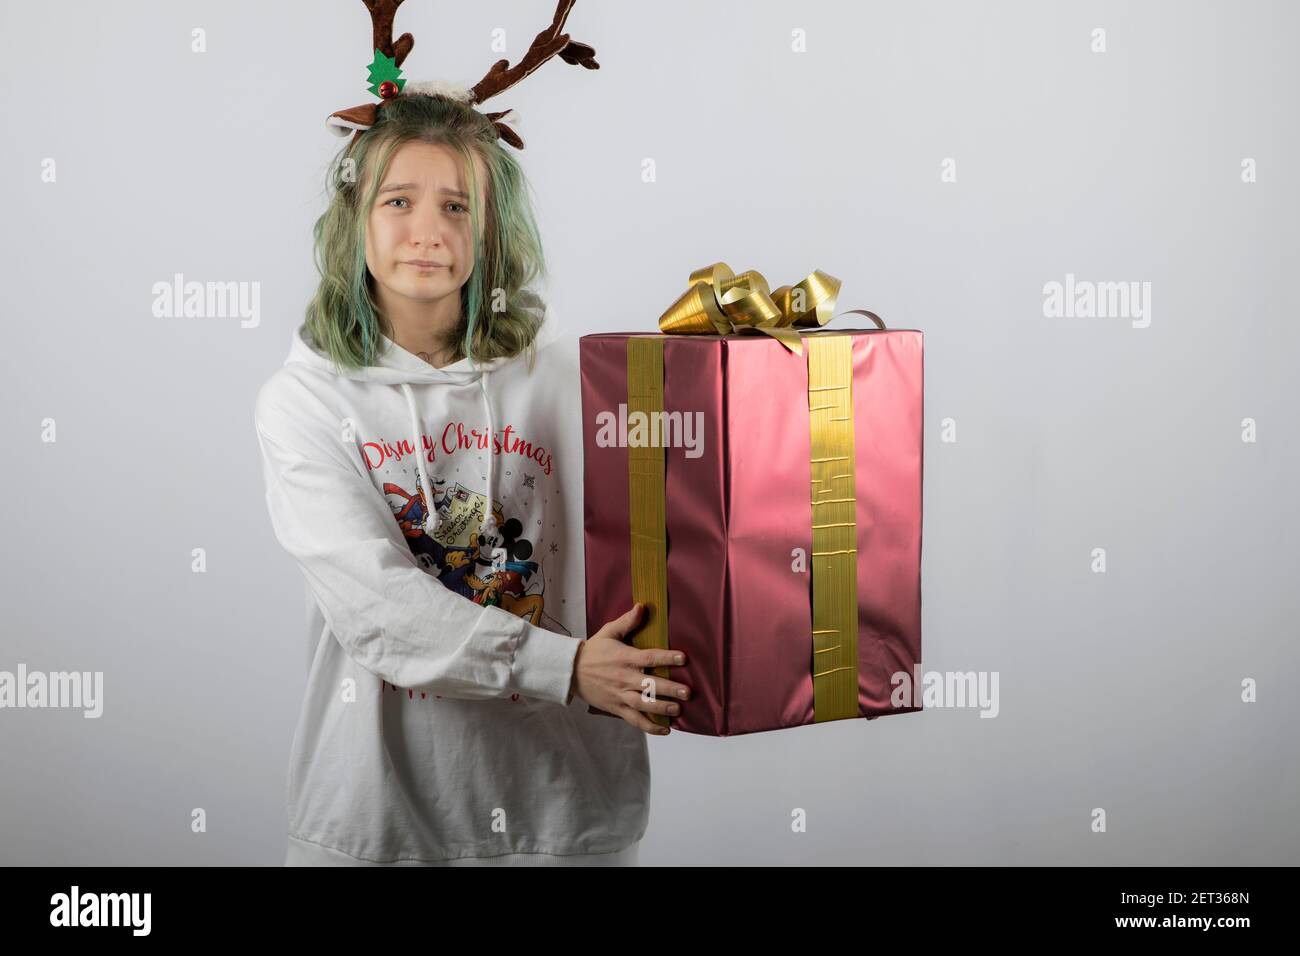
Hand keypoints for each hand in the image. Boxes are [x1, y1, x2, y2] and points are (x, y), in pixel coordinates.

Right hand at [571, 603, 689, 734]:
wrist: (570, 671)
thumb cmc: (593, 651)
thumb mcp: (608, 632)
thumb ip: (627, 621)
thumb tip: (642, 606)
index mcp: (625, 658)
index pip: (649, 658)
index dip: (667, 658)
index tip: (683, 658)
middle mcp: (624, 678)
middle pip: (650, 685)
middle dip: (670, 689)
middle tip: (687, 692)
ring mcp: (620, 695)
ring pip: (643, 704)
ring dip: (661, 708)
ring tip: (678, 709)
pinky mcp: (616, 708)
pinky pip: (634, 720)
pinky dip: (649, 727)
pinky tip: (665, 729)